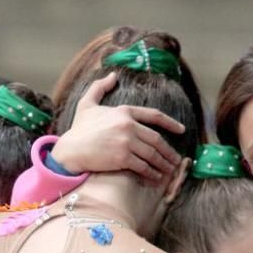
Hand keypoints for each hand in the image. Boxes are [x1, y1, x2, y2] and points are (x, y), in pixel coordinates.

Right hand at [50, 72, 184, 180]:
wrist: (70, 149)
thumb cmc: (78, 129)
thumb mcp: (87, 104)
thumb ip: (99, 88)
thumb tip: (112, 75)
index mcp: (124, 111)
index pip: (154, 116)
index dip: (170, 123)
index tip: (181, 130)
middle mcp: (128, 125)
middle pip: (156, 139)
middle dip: (169, 151)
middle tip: (176, 160)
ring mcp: (126, 141)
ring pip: (152, 154)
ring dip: (164, 164)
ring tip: (169, 170)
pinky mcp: (122, 157)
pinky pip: (143, 166)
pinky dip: (152, 173)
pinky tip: (156, 178)